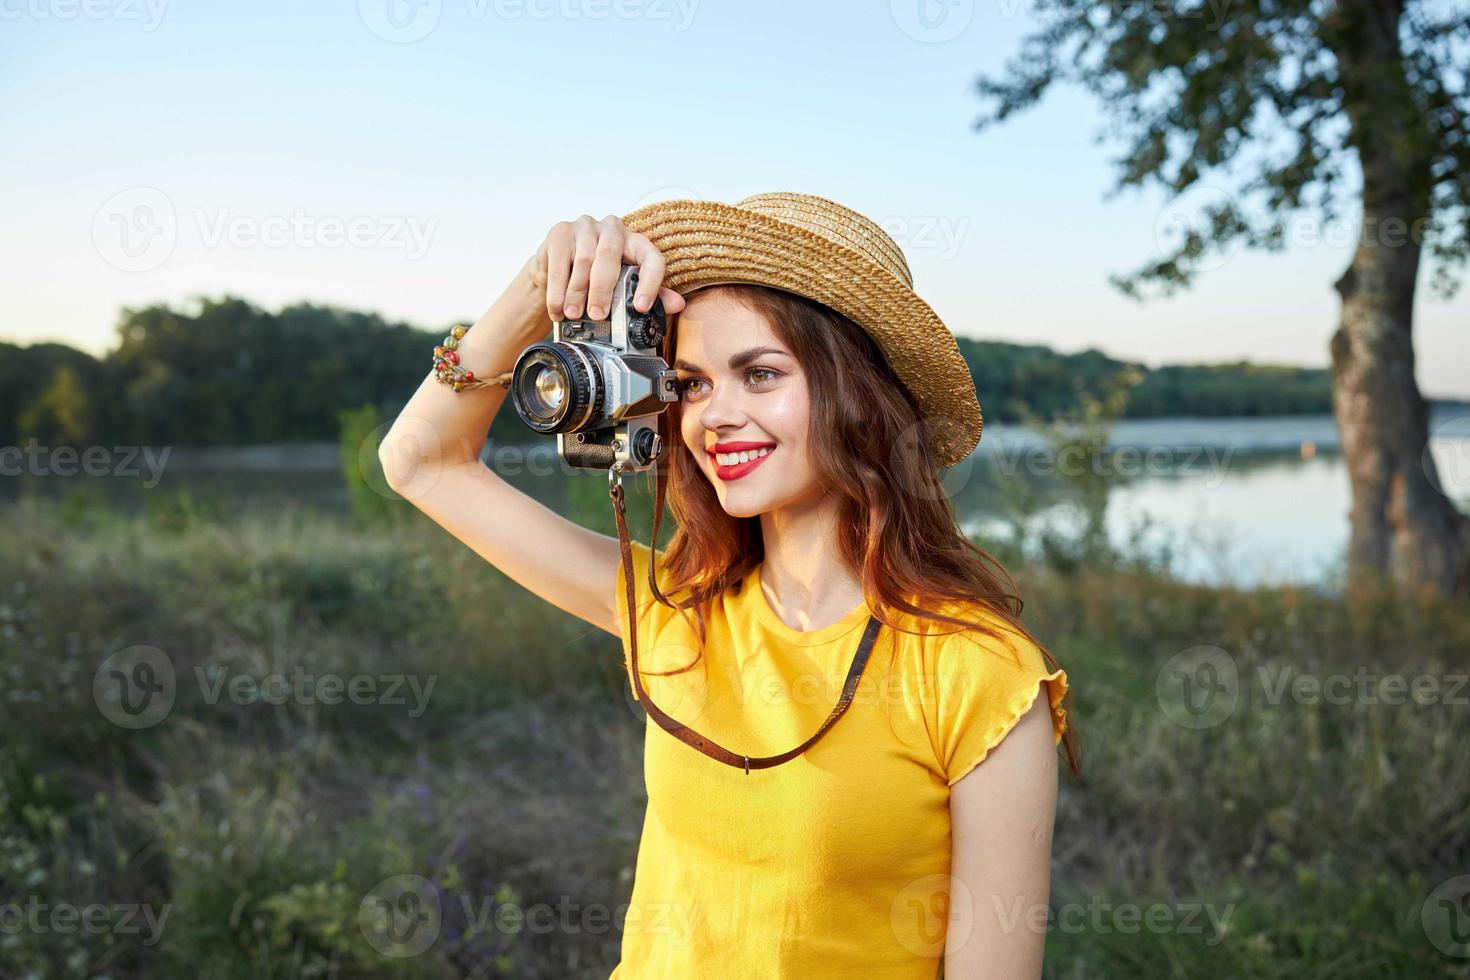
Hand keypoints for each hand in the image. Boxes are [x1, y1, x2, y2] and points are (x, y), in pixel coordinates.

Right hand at [522, 214, 687, 325]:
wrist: (560, 265)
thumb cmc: (597, 277)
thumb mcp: (624, 286)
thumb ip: (651, 295)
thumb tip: (678, 304)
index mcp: (635, 243)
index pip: (651, 258)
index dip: (649, 283)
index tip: (641, 307)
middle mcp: (613, 229)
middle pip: (611, 253)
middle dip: (603, 288)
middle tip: (597, 314)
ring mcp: (585, 227)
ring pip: (584, 258)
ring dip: (577, 292)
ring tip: (573, 314)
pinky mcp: (560, 232)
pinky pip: (559, 262)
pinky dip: (557, 290)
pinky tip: (557, 308)